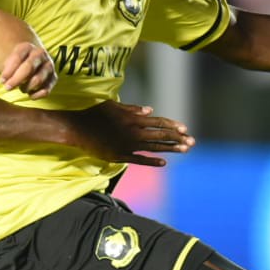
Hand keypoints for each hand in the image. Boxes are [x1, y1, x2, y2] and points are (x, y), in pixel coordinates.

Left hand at [0, 42, 55, 98]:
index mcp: (27, 47)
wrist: (32, 62)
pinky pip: (46, 89)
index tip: (1, 81)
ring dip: (27, 87)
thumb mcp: (9, 61)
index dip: (8, 71)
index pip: (17, 58)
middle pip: (29, 67)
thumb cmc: (17, 64)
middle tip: (7, 88)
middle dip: (16, 80)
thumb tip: (4, 80)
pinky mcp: (53, 78)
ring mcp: (48, 65)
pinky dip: (37, 95)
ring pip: (38, 80)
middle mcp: (40, 54)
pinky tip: (30, 95)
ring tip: (21, 88)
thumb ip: (6, 68)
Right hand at [62, 101, 194, 165]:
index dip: (173, 125)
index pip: (158, 122)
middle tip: (192, 142)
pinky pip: (139, 159)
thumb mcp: (113, 106)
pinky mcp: (120, 156)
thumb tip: (150, 110)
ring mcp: (127, 145)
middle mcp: (133, 132)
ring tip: (184, 150)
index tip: (186, 129)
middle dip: (178, 138)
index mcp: (133, 119)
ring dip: (170, 149)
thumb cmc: (94, 114)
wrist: (77, 129)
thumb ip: (133, 109)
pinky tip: (164, 163)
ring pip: (153, 147)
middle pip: (160, 135)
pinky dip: (152, 161)